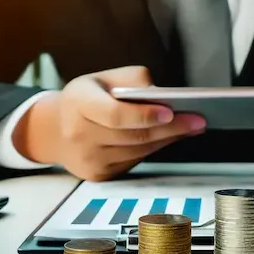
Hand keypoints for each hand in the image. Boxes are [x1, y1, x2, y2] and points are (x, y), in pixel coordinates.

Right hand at [13, 66, 205, 180]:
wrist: (56, 130)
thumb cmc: (88, 97)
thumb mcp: (105, 78)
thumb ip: (133, 81)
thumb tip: (163, 97)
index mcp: (78, 102)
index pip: (115, 114)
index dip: (145, 115)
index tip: (171, 112)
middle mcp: (78, 133)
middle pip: (132, 136)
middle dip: (170, 128)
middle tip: (197, 120)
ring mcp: (87, 158)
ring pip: (137, 151)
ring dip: (167, 139)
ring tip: (191, 126)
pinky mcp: (97, 175)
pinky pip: (134, 161)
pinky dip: (155, 149)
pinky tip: (170, 137)